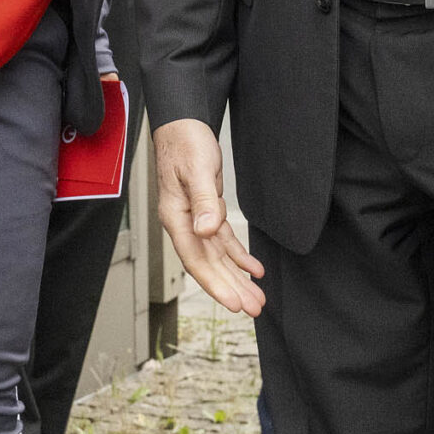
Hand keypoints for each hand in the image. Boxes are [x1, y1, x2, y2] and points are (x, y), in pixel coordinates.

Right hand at [153, 119, 264, 315]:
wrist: (183, 124)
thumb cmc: (185, 143)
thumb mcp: (197, 169)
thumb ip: (202, 200)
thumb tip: (204, 231)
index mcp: (176, 217)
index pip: (196, 259)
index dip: (215, 284)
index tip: (235, 303)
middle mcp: (184, 223)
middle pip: (208, 264)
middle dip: (230, 288)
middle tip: (253, 308)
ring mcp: (194, 219)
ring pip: (216, 257)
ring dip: (236, 277)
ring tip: (256, 297)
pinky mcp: (206, 211)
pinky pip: (223, 241)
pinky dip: (238, 256)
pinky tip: (253, 269)